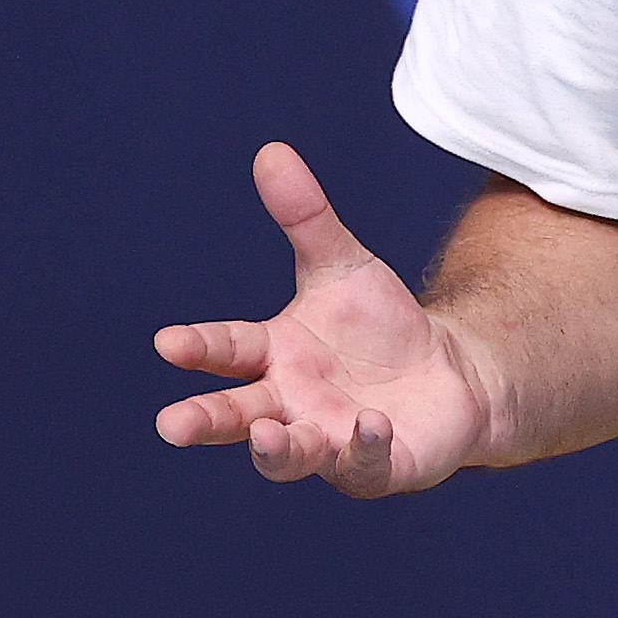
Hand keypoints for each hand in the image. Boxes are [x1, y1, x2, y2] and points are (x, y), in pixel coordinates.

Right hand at [154, 143, 493, 492]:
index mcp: (273, 355)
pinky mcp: (374, 465)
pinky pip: (363, 463)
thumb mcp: (343, 263)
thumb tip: (272, 152)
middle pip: (239, 416)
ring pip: (290, 455)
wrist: (449, 371)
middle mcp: (290, 404)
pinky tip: (370, 424)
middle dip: (206, 420)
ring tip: (270, 438)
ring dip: (276, 451)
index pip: (227, 350)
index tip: (167, 342)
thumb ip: (306, 216)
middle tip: (172, 425)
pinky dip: (362, 448)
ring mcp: (328, 440)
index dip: (198, 347)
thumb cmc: (380, 324)